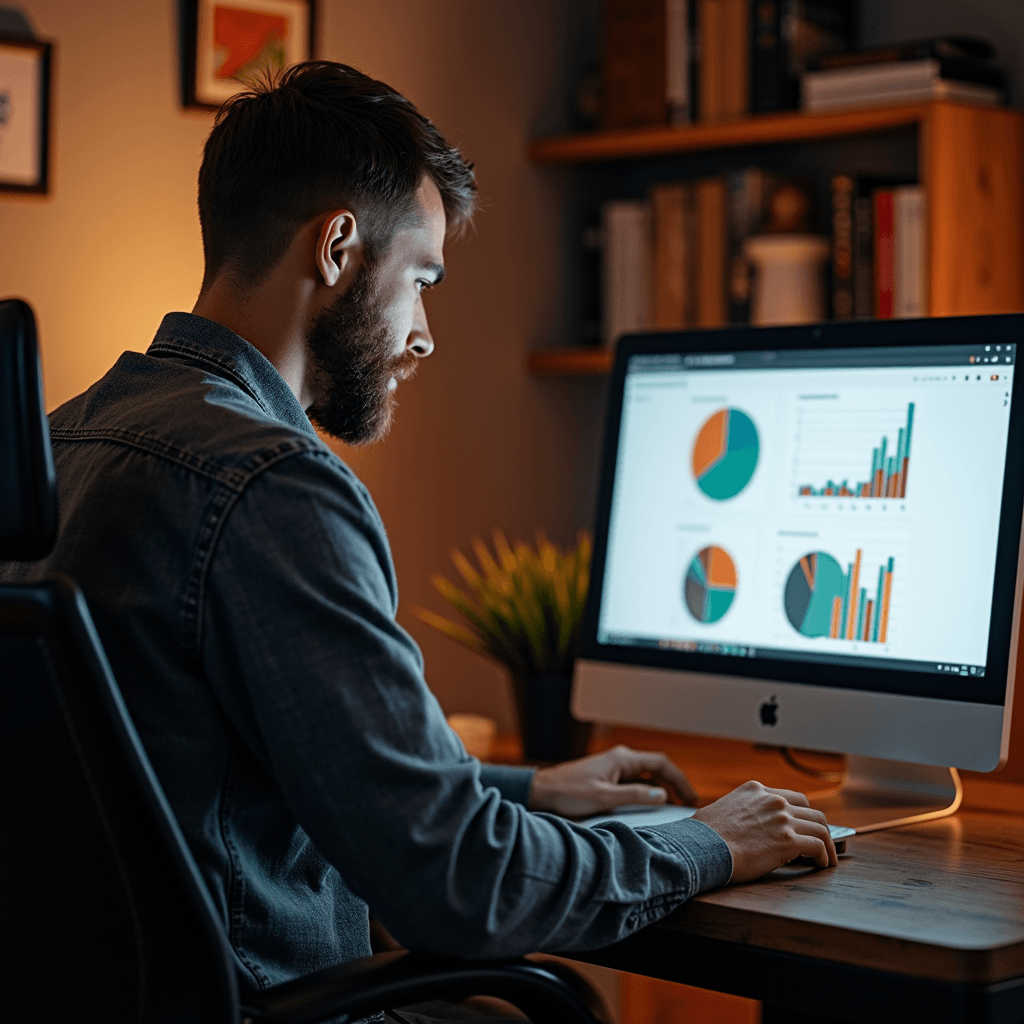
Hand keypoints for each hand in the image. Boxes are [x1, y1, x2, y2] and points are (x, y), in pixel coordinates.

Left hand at [528, 745, 698, 818]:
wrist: (542, 792)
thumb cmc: (568, 793)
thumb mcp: (604, 797)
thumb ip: (634, 795)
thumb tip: (663, 794)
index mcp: (622, 759)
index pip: (661, 763)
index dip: (680, 779)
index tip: (691, 796)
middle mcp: (620, 759)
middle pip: (657, 769)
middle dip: (674, 784)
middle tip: (688, 804)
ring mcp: (614, 768)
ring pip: (646, 776)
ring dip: (661, 789)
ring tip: (675, 807)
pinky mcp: (607, 778)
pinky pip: (634, 783)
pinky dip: (647, 792)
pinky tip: (651, 806)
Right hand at [693, 780, 837, 881]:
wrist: (702, 846)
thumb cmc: (704, 833)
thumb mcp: (722, 808)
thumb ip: (740, 810)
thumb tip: (740, 824)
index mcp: (756, 790)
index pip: (793, 797)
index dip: (803, 813)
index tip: (805, 825)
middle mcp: (773, 800)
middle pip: (811, 810)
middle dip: (819, 827)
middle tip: (821, 842)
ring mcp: (783, 819)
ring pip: (821, 828)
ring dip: (828, 844)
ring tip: (827, 858)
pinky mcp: (789, 841)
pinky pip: (818, 846)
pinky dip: (824, 856)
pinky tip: (821, 865)